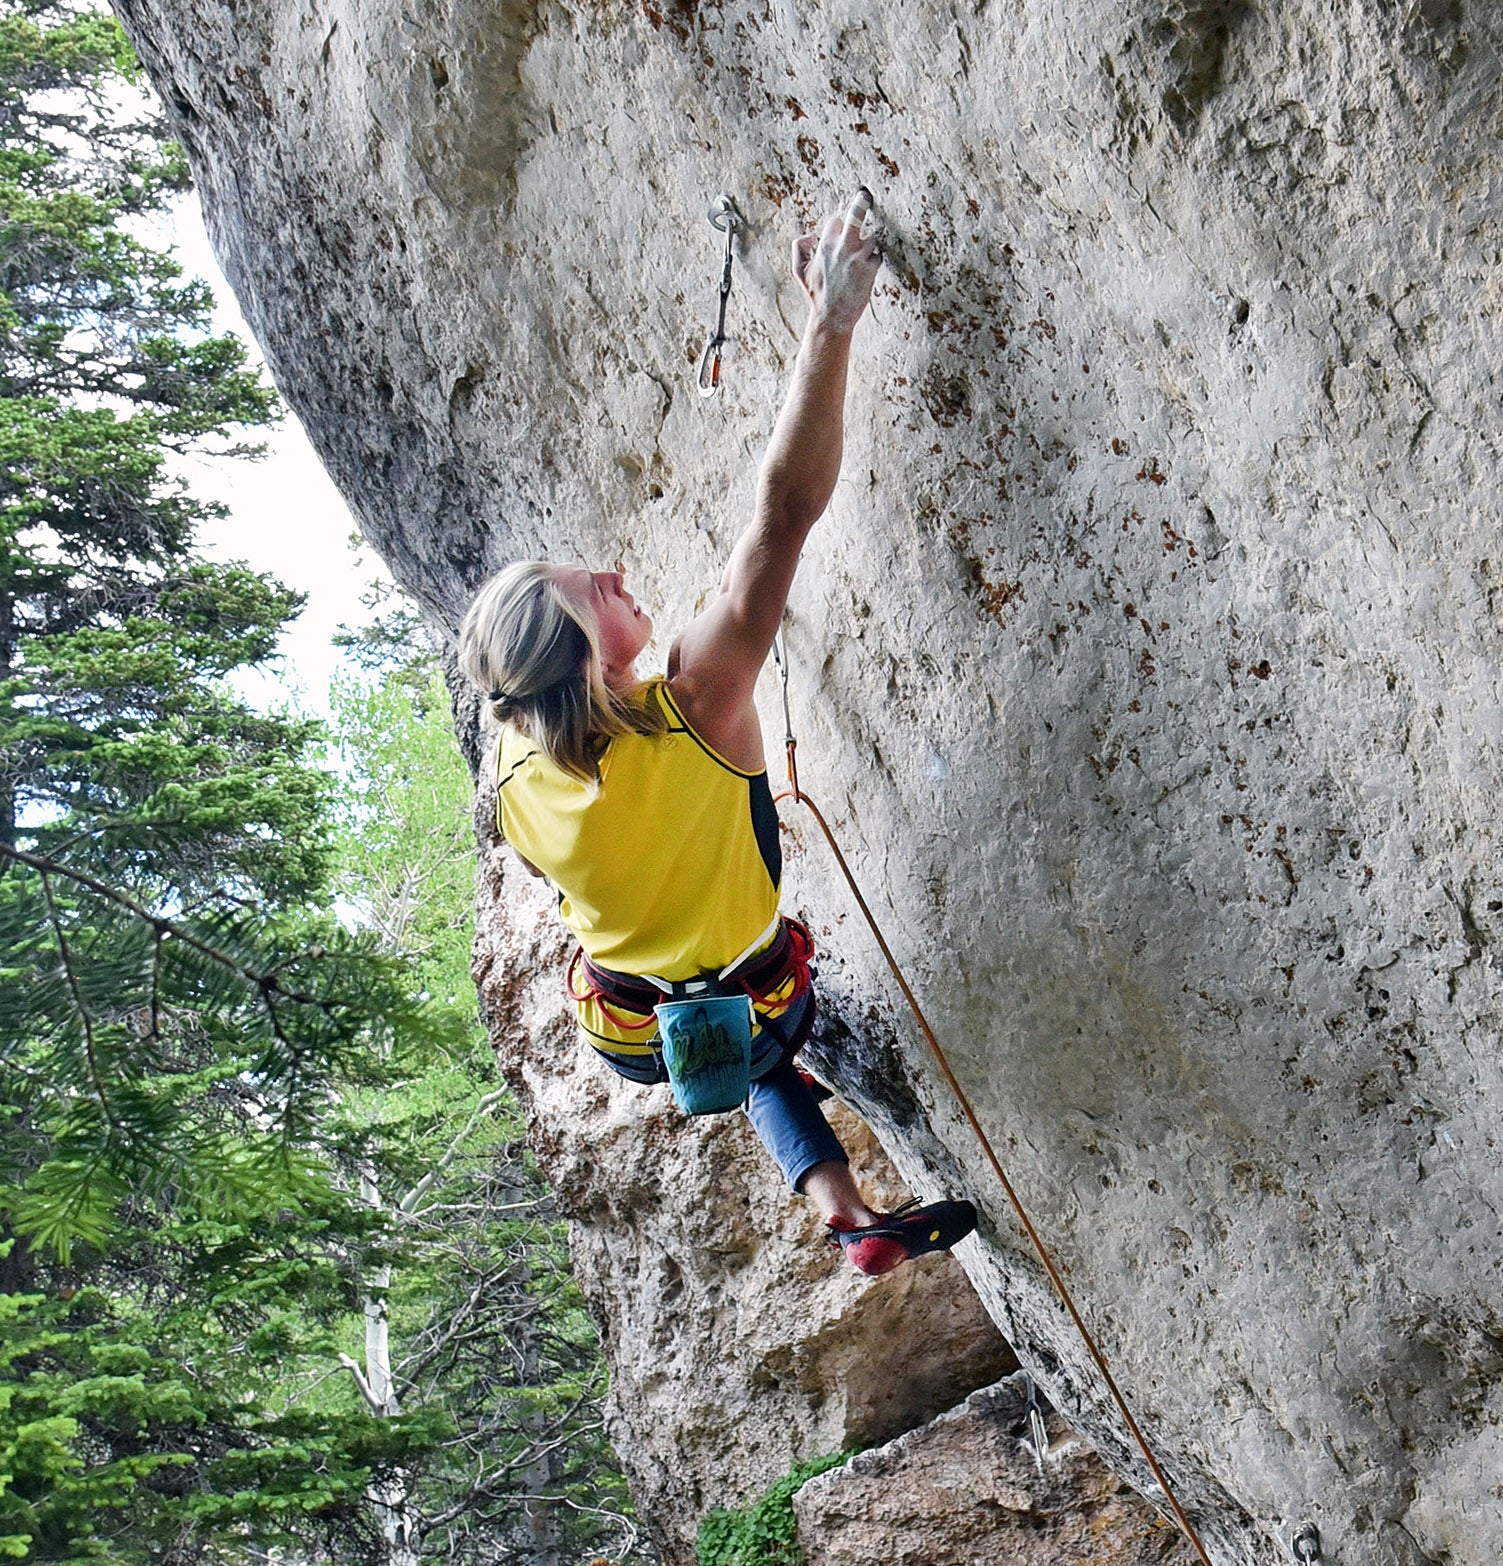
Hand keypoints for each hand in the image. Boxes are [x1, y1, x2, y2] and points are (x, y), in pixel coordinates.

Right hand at [792, 187, 882, 334]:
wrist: (832, 317)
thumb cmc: (816, 295)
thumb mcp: (798, 271)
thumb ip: (798, 248)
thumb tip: (810, 235)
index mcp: (825, 245)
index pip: (836, 221)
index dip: (839, 226)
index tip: (842, 227)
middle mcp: (842, 247)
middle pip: (856, 214)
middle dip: (861, 202)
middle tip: (866, 194)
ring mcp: (858, 257)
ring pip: (872, 238)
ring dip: (869, 246)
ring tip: (861, 260)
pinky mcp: (870, 268)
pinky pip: (878, 256)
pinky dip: (874, 263)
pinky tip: (865, 274)